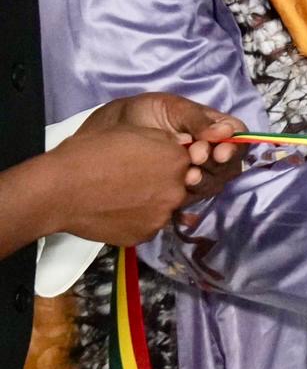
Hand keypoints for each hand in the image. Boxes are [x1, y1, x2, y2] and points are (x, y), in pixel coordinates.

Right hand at [49, 120, 206, 247]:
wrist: (60, 189)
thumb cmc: (90, 154)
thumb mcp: (132, 132)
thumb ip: (163, 140)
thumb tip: (179, 146)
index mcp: (176, 161)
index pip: (184, 161)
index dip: (164, 162)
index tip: (145, 163)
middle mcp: (176, 190)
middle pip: (176, 187)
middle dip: (159, 184)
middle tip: (129, 181)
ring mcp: (161, 216)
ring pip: (161, 208)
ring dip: (148, 204)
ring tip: (119, 197)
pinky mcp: (144, 236)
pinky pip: (145, 226)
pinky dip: (134, 220)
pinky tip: (114, 211)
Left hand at [87, 94, 247, 192]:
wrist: (97, 138)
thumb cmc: (135, 115)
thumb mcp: (167, 108)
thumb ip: (196, 119)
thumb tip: (226, 133)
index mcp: (209, 127)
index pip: (237, 135)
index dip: (235, 144)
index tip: (218, 150)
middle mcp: (207, 150)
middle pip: (231, 162)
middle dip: (218, 163)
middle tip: (196, 159)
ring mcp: (193, 171)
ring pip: (216, 181)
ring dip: (206, 180)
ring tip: (187, 177)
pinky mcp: (177, 191)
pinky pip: (195, 196)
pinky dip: (191, 194)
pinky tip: (178, 188)